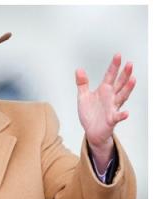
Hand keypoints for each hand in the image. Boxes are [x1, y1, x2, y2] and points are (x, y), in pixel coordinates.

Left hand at [76, 53, 134, 167]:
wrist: (91, 131)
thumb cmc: (90, 113)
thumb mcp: (83, 97)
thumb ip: (82, 83)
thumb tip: (78, 69)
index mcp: (104, 90)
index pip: (110, 76)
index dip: (114, 66)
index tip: (118, 55)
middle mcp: (111, 97)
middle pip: (119, 84)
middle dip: (124, 74)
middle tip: (129, 63)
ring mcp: (113, 108)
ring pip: (122, 96)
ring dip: (128, 88)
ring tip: (133, 79)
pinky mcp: (111, 119)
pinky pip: (117, 117)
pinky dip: (122, 115)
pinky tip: (125, 113)